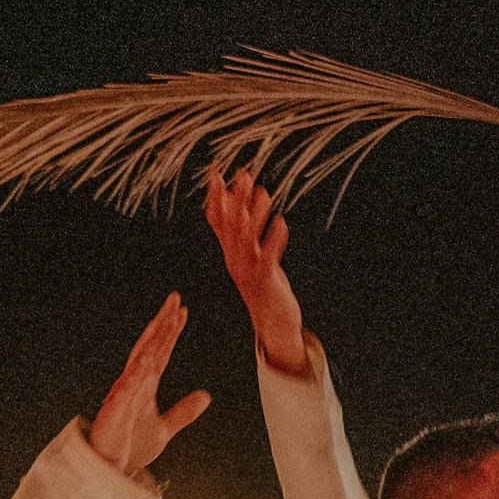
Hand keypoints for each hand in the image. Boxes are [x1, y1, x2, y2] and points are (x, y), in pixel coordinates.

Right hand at [88, 293, 209, 477]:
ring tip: (165, 321)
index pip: (160, 351)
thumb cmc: (130, 447)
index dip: (171, 331)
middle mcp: (133, 384)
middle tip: (175, 300)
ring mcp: (123, 395)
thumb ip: (183, 412)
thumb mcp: (164, 428)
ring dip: (152, 341)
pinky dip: (136, 375)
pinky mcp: (115, 411)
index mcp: (144, 385)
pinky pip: (126, 390)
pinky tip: (147, 361)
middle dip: (162, 323)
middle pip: (149, 347)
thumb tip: (205, 397)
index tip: (182, 311)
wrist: (110, 471)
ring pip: (139, 361)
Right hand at [203, 166, 306, 375]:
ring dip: (254, 215)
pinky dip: (274, 239)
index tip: (216, 174)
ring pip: (247, 239)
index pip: (217, 221)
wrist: (274, 324)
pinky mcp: (264, 281)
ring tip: (264, 193)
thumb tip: (236, 204)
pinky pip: (267, 258)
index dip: (215, 198)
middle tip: (244, 174)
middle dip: (237, 199)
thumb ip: (243, 232)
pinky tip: (282, 223)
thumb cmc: (264, 286)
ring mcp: (248, 271)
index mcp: (231, 252)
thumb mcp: (251, 257)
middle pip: (232, 225)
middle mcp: (235, 260)